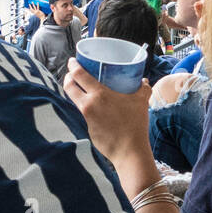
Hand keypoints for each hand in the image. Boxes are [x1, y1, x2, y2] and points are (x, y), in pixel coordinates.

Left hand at [62, 59, 153, 178]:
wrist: (129, 151)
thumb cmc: (135, 125)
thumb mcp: (141, 102)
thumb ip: (143, 88)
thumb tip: (143, 81)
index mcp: (99, 94)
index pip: (79, 75)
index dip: (72, 66)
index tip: (72, 61)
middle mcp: (88, 105)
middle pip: (69, 86)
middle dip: (68, 77)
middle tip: (72, 73)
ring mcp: (86, 118)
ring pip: (75, 100)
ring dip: (75, 92)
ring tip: (83, 89)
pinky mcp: (88, 128)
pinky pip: (84, 114)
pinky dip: (88, 108)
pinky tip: (96, 109)